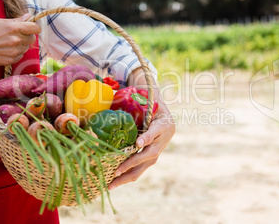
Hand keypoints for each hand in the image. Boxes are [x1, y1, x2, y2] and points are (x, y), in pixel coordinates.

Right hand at [0, 13, 40, 66]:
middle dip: (27, 36)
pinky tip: (6, 50)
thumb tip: (27, 16)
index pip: (35, 28)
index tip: (30, 28)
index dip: (34, 27)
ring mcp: (14, 51)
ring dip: (21, 45)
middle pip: (32, 38)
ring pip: (26, 47)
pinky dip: (16, 53)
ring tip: (8, 43)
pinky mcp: (11, 60)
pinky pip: (20, 56)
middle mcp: (16, 40)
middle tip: (17, 36)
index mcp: (13, 28)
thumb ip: (15, 20)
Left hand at [108, 68, 175, 189]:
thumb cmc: (153, 108)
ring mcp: (156, 153)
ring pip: (143, 167)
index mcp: (162, 126)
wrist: (166, 120)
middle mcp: (161, 141)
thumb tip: (115, 93)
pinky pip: (139, 170)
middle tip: (117, 170)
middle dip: (131, 164)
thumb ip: (138, 101)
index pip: (154, 132)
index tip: (139, 143)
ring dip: (127, 176)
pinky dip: (127, 177)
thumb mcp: (149, 102)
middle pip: (148, 155)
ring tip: (111, 184)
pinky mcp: (151, 159)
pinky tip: (114, 183)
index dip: (147, 138)